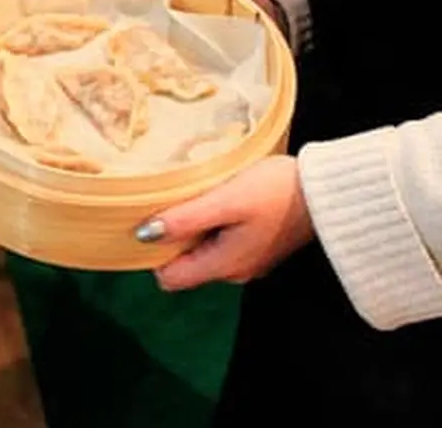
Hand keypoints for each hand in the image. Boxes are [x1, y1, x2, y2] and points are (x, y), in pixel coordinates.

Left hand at [140, 156, 314, 290]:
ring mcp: (250, 258)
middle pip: (185, 264)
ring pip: (203, 250)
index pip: (171, 278)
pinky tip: (215, 198)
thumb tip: (143, 235)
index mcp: (224, 266)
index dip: (152, 253)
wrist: (326, 191)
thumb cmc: (274, 192)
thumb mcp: (224, 202)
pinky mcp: (260, 243)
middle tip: (169, 202)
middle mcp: (236, 270)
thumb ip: (185, 221)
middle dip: (172, 238)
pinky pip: (222, 240)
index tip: (146, 221)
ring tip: (193, 195)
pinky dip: (213, 223)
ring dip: (193, 227)